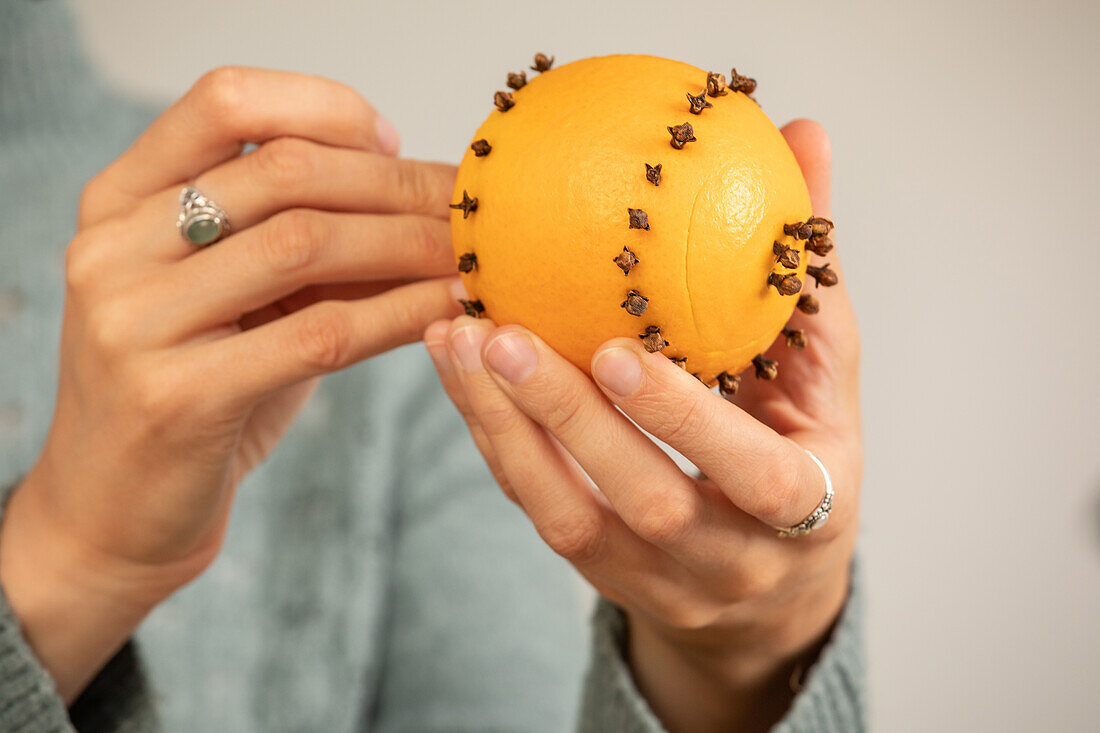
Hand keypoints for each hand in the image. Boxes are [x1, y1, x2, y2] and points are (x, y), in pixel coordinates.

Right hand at [0, 67, 461, 700]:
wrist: (111, 511)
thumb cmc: (191, 389)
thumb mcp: (227, 297)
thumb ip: (291, 238)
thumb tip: (415, 190)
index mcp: (118, 200)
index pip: (225, 101)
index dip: (324, 108)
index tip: (393, 142)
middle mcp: (111, 248)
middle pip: (282, 172)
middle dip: (395, 185)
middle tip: (466, 209)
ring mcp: (134, 322)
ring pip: (305, 245)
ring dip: (409, 246)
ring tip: (469, 256)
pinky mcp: (175, 398)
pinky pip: (319, 335)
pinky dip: (399, 315)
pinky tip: (448, 311)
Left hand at [425, 120, 859, 732]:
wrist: (768, 591)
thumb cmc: (804, 455)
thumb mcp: (824, 374)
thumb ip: (808, 267)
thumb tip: (805, 132)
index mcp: (809, 507)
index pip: (755, 475)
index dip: (685, 419)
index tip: (615, 351)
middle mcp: (731, 560)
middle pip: (644, 502)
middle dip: (567, 419)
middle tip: (498, 335)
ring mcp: (658, 578)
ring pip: (571, 518)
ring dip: (505, 427)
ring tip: (454, 341)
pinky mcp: (601, 573)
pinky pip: (540, 510)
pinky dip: (496, 439)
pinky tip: (460, 371)